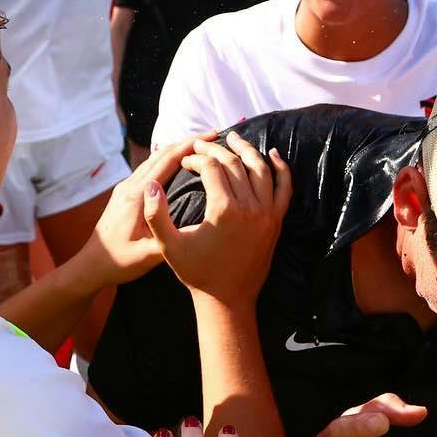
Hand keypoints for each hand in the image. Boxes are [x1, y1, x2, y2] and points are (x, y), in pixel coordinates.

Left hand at [77, 138, 205, 287]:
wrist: (91, 265)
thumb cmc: (119, 262)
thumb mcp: (148, 255)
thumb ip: (171, 237)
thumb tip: (198, 225)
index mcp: (137, 196)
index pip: (167, 161)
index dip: (190, 146)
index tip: (211, 136)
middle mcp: (129, 186)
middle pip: (161, 154)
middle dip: (187, 142)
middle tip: (212, 136)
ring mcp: (125, 188)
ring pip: (154, 160)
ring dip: (176, 150)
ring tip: (199, 146)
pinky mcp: (124, 194)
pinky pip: (148, 169)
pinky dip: (166, 161)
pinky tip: (177, 164)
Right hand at [144, 131, 291, 305]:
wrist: (227, 299)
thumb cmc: (196, 273)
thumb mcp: (168, 245)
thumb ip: (155, 215)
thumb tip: (151, 185)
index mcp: (223, 209)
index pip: (211, 167)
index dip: (196, 158)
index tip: (186, 160)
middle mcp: (249, 207)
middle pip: (235, 163)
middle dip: (217, 149)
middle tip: (203, 144)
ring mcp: (267, 213)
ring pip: (261, 169)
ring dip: (247, 150)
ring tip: (234, 138)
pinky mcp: (276, 221)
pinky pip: (285, 188)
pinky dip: (281, 168)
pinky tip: (271, 154)